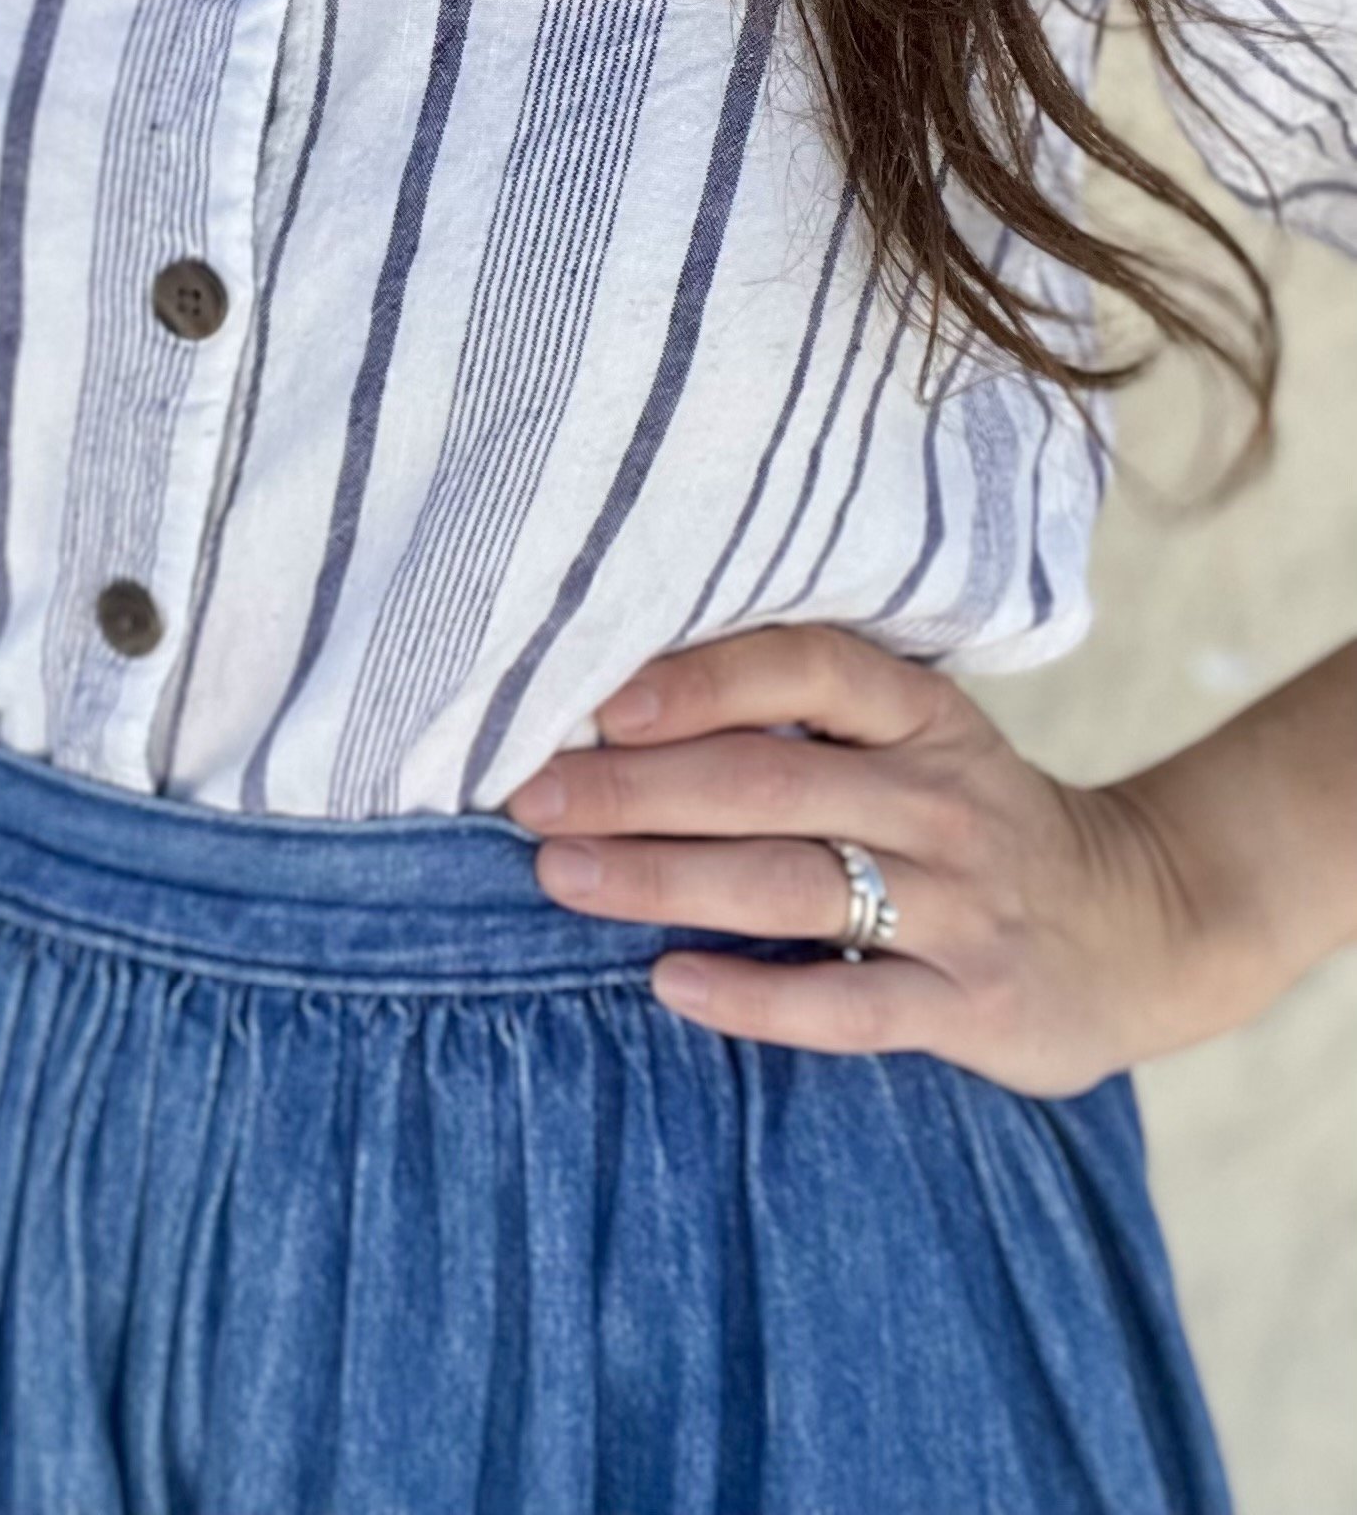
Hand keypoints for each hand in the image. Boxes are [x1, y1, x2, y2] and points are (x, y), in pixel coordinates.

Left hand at [502, 624, 1237, 1096]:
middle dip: (637, 789)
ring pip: (792, 885)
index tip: (600, 701)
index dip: (702, 678)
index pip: (807, 669)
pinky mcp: (973, 1005)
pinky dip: (754, 996)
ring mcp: (961, 904)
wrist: (1143, 926)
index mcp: (922, 717)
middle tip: (531, 797)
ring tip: (562, 876)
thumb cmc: (975, 819)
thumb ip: (804, 723)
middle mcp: (942, 799)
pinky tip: (668, 983)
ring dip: (665, 879)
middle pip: (769, 783)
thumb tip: (622, 706)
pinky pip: (848, 1004)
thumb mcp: (918, 742)